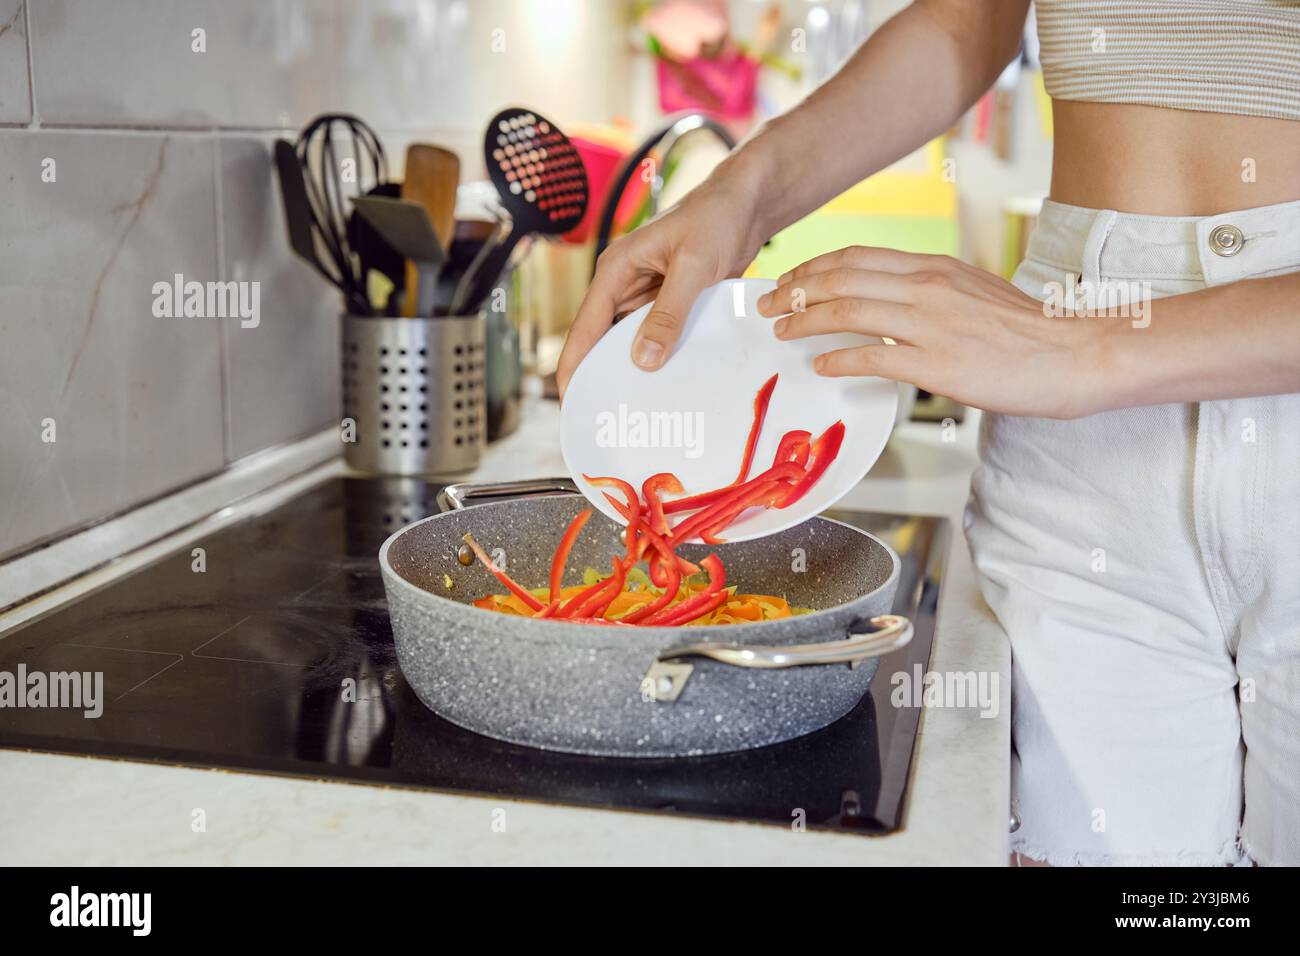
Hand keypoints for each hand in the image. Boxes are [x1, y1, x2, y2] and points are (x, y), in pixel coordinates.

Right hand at [555, 177, 764, 398]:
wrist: (747, 205)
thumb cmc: (716, 219)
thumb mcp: (693, 267)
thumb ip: (668, 313)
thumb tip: (642, 360)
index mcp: (616, 270)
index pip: (585, 326)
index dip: (575, 365)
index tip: (572, 401)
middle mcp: (624, 285)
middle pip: (601, 339)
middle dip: (601, 375)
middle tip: (605, 418)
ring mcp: (646, 296)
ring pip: (630, 341)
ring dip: (633, 370)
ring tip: (635, 410)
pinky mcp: (669, 303)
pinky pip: (657, 336)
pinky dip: (659, 358)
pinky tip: (668, 384)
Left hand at [756, 246, 1101, 418]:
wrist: (1075, 354)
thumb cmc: (1030, 332)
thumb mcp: (974, 293)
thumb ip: (932, 292)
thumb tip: (894, 303)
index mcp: (934, 268)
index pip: (857, 256)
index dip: (813, 266)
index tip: (788, 278)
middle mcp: (926, 286)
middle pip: (841, 276)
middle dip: (794, 288)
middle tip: (767, 303)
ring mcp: (930, 323)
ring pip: (847, 308)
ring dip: (804, 319)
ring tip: (782, 330)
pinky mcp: (937, 362)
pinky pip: (872, 355)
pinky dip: (838, 358)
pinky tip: (820, 364)